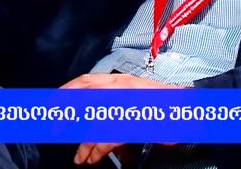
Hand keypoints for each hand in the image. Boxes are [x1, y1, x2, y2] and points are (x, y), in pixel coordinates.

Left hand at [64, 74, 184, 163]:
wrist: (188, 109)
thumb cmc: (164, 104)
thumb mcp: (136, 96)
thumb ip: (115, 102)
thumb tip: (91, 115)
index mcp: (120, 81)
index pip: (86, 81)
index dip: (67, 91)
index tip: (53, 102)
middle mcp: (121, 89)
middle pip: (84, 97)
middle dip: (65, 112)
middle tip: (53, 127)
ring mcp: (127, 104)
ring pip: (94, 124)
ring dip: (83, 144)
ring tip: (79, 157)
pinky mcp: (132, 123)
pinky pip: (107, 139)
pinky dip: (96, 152)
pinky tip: (91, 159)